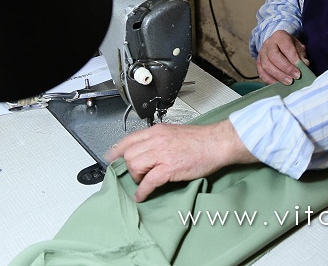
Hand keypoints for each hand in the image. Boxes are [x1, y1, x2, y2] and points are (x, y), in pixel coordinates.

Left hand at [105, 120, 256, 201]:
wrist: (217, 143)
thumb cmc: (200, 140)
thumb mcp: (174, 133)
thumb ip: (159, 140)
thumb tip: (149, 151)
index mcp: (157, 131)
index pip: (128, 140)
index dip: (116, 151)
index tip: (110, 158)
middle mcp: (156, 140)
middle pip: (129, 155)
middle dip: (130, 168)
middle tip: (138, 174)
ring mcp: (162, 153)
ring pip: (134, 166)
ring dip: (137, 177)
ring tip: (144, 182)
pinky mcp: (169, 168)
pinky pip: (148, 181)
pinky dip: (143, 191)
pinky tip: (143, 195)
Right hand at [256, 30, 308, 84]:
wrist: (278, 44)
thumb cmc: (290, 46)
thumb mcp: (298, 47)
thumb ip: (301, 55)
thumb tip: (305, 64)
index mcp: (279, 36)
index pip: (285, 47)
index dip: (293, 58)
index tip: (300, 68)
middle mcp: (268, 44)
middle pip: (274, 56)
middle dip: (286, 68)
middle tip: (296, 76)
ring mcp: (261, 53)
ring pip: (266, 65)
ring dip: (278, 75)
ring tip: (289, 82)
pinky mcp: (258, 63)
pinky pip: (261, 72)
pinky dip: (269, 80)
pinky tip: (278, 84)